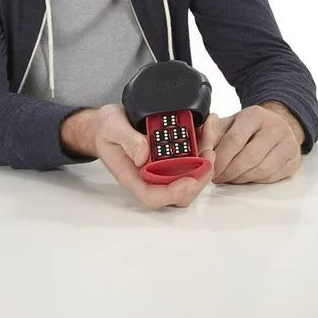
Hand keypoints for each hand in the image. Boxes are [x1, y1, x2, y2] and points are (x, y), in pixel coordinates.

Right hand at [94, 104, 214, 207]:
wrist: (107, 121)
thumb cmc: (107, 129)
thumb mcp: (112, 129)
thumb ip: (127, 141)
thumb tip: (144, 155)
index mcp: (133, 177)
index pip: (154, 196)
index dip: (174, 194)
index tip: (189, 182)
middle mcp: (152, 175)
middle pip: (180, 190)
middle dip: (199, 177)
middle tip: (208, 156)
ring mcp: (164, 165)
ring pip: (191, 172)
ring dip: (205, 157)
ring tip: (211, 133)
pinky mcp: (173, 153)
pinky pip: (192, 155)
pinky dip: (202, 141)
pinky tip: (207, 125)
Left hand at [198, 104, 302, 183]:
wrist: (277, 124)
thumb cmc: (248, 127)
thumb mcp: (227, 124)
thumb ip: (210, 133)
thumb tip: (200, 146)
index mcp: (254, 115)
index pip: (234, 139)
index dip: (220, 158)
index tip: (210, 168)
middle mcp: (275, 127)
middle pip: (248, 157)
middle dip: (228, 172)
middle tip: (217, 177)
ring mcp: (288, 144)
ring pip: (261, 170)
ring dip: (240, 179)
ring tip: (229, 178)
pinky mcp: (294, 160)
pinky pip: (271, 177)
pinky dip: (254, 181)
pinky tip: (244, 177)